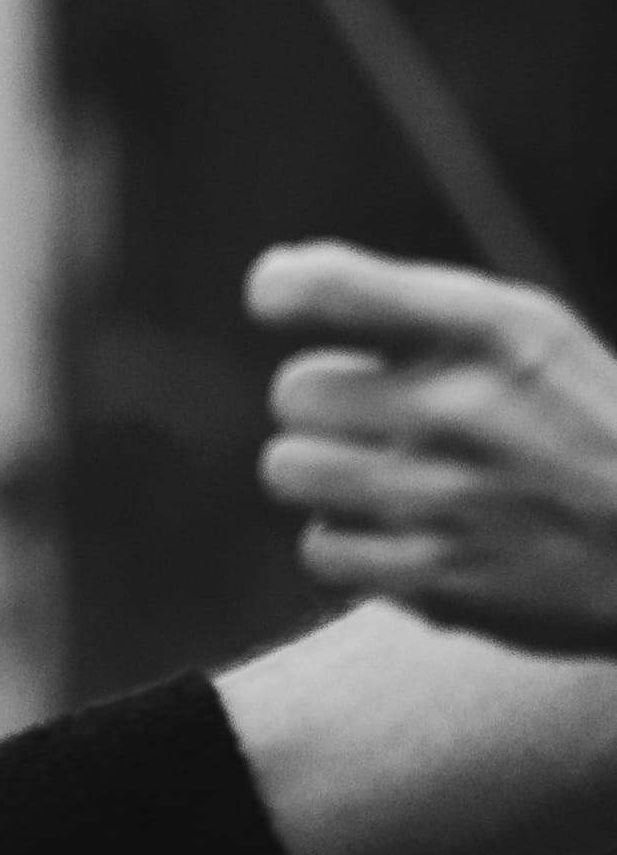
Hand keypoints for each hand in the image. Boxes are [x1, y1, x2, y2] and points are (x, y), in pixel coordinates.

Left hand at [254, 242, 616, 654]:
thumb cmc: (581, 424)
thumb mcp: (526, 336)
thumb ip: (405, 302)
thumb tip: (272, 277)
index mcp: (492, 332)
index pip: (328, 287)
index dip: (283, 291)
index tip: (280, 303)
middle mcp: (462, 407)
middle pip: (295, 391)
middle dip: (334, 410)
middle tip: (399, 428)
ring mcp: (445, 495)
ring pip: (289, 469)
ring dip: (330, 479)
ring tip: (399, 483)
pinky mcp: (436, 577)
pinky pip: (319, 549)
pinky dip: (354, 549)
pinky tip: (412, 537)